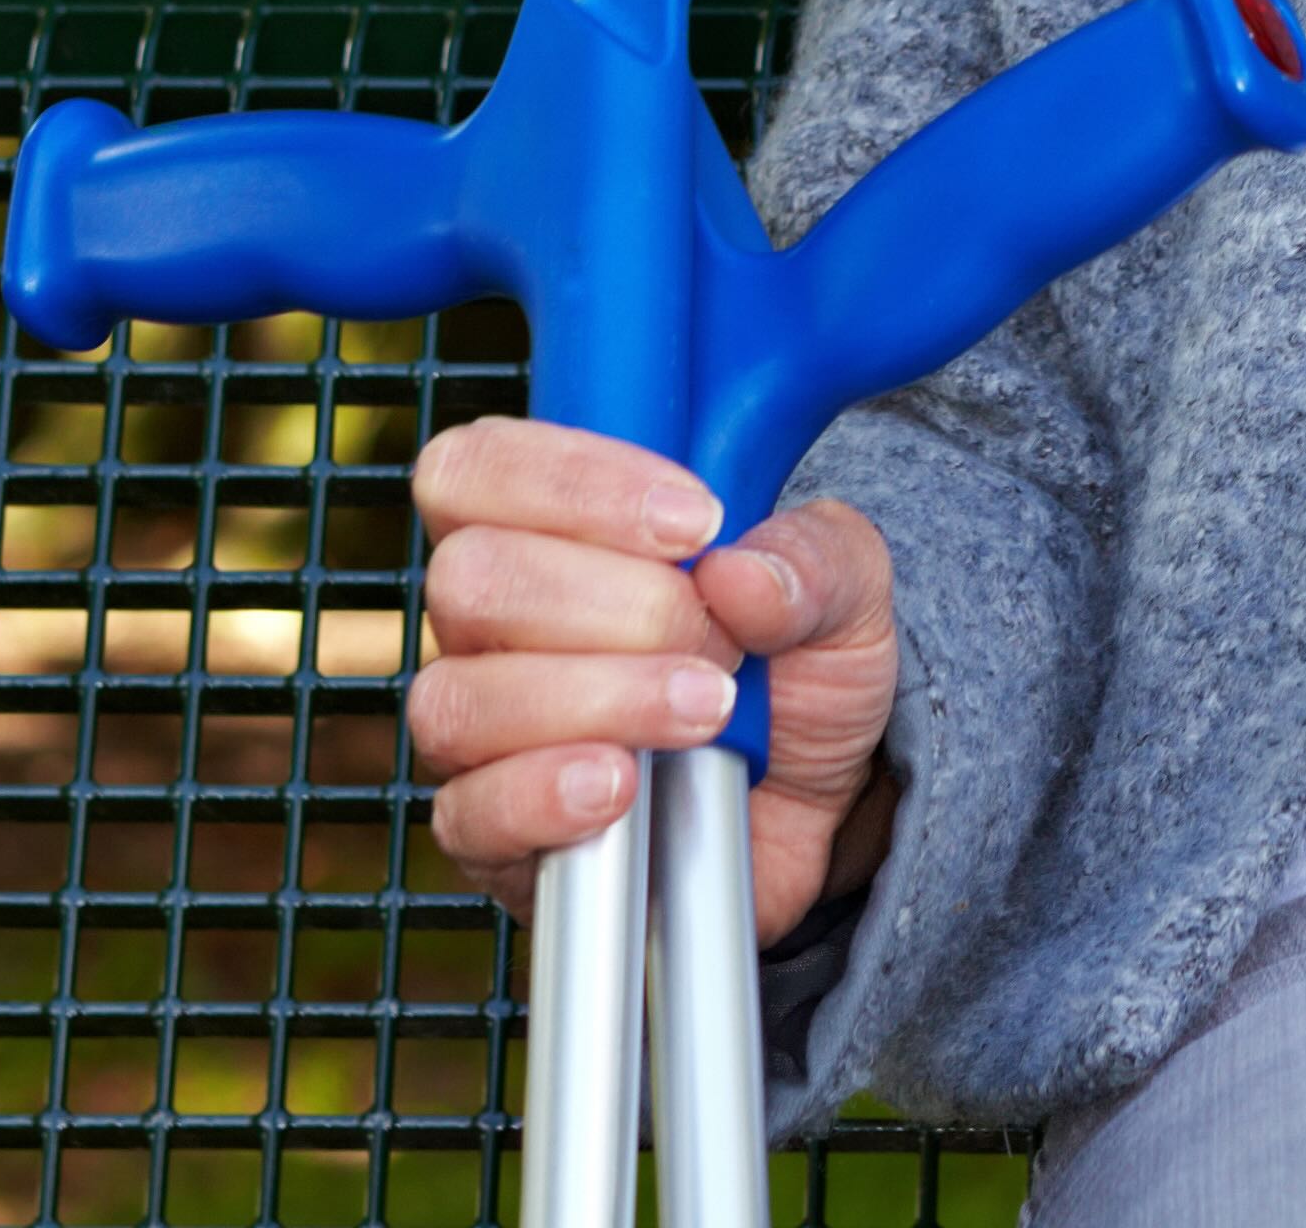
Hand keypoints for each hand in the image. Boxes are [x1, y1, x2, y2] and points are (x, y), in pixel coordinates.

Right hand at [406, 416, 902, 936]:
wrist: (819, 809)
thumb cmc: (797, 672)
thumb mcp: (843, 593)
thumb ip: (811, 560)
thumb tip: (737, 572)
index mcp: (540, 529)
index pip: (479, 468)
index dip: (572, 484)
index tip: (694, 522)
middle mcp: (487, 625)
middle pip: (469, 579)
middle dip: (615, 604)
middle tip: (717, 641)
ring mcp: (481, 735)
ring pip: (462, 700)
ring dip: (601, 700)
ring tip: (708, 714)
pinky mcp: (494, 838)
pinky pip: (471, 816)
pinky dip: (547, 795)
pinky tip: (622, 788)